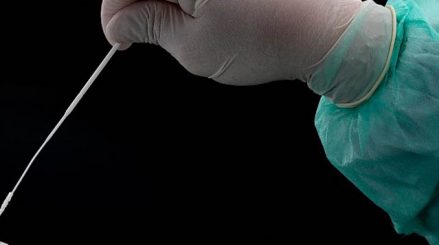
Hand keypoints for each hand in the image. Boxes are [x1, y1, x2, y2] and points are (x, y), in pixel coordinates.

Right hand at [101, 0, 362, 83]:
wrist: (324, 33)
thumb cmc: (263, 42)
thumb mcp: (192, 45)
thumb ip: (147, 24)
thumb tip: (117, 23)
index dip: (114, 9)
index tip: (120, 35)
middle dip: (136, 1)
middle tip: (140, 30)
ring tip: (175, 22)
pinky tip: (194, 8)